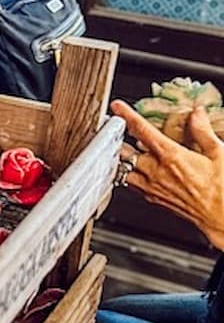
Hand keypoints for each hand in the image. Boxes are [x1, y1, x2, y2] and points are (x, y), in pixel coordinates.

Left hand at [111, 99, 223, 249]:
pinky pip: (131, 185)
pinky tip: (131, 170)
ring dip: (119, 158)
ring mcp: (151, 187)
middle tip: (111, 128)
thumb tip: (196, 113)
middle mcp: (156, 172)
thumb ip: (202, 130)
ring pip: (124, 169)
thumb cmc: (222, 187)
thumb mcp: (218, 152)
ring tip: (116, 147)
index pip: (143, 131)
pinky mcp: (152, 199)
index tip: (117, 108)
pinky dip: (127, 175)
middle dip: (116, 139)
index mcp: (171, 156)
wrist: (219, 215)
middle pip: (125, 152)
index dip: (127, 117)